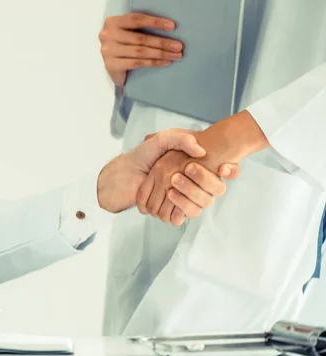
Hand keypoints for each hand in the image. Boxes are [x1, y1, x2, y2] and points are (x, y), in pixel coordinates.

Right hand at [99, 12, 182, 86]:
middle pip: (140, 38)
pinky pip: (136, 63)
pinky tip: (165, 62)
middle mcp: (108, 35)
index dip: (155, 22)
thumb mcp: (127, 31)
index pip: (136, 19)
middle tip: (178, 46)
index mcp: (112, 22)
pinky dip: (153, 63)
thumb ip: (139, 27)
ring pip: (140, 52)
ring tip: (175, 55)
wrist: (112, 66)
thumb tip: (170, 26)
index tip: (172, 26)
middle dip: (162, 42)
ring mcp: (108, 51)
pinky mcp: (110, 65)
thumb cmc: (123, 45)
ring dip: (160, 53)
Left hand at [136, 111, 269, 224]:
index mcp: (199, 166)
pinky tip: (169, 196)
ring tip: (171, 188)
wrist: (123, 174)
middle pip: (215, 190)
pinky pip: (184, 215)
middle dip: (201, 182)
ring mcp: (185, 198)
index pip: (228, 171)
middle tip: (180, 174)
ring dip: (188, 196)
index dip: (231, 170)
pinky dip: (178, 208)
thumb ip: (182, 139)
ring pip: (201, 204)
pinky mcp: (173, 210)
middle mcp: (196, 183)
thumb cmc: (143, 155)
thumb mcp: (163, 139)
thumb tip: (201, 151)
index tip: (223, 167)